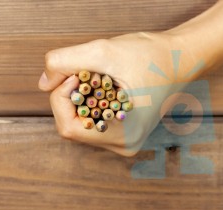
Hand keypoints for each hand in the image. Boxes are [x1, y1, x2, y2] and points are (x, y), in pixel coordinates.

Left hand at [38, 32, 195, 155]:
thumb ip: (65, 62)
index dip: (62, 98)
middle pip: (72, 126)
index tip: (74, 74)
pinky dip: (87, 102)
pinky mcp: (122, 132)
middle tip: (84, 73)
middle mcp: (122, 145)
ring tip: (96, 79)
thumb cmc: (151, 55)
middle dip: (70, 97)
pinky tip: (101, 88)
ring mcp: (123, 140)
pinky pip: (91, 121)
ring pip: (80, 123)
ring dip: (78, 99)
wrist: (180, 59)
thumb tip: (43, 83)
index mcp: (122, 136)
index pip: (68, 127)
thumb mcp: (104, 51)